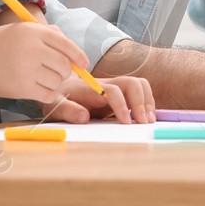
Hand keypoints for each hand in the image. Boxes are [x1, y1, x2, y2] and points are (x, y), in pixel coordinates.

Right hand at [0, 21, 88, 102]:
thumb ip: (48, 35)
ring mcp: (27, 69)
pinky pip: (48, 94)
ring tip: (39, 79)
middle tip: (54, 72)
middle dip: (64, 71)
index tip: (83, 64)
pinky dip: (47, 94)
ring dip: (54, 83)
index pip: (67, 45)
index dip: (79, 56)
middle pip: (66, 65)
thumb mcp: (21, 30)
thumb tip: (74, 52)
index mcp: (34, 31)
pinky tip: (36, 89)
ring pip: (58, 81)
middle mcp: (33, 49)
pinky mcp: (21, 88)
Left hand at [41, 74, 156, 124]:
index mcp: (91, 88)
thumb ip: (68, 111)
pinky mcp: (120, 94)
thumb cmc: (58, 98)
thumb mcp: (55, 106)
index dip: (122, 105)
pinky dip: (147, 103)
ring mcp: (115, 87)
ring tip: (149, 120)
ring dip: (147, 101)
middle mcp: (106, 85)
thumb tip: (84, 117)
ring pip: (139, 85)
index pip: (113, 91)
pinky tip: (146, 117)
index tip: (126, 122)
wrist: (59, 88)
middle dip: (141, 102)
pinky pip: (139, 92)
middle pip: (132, 83)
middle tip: (144, 123)